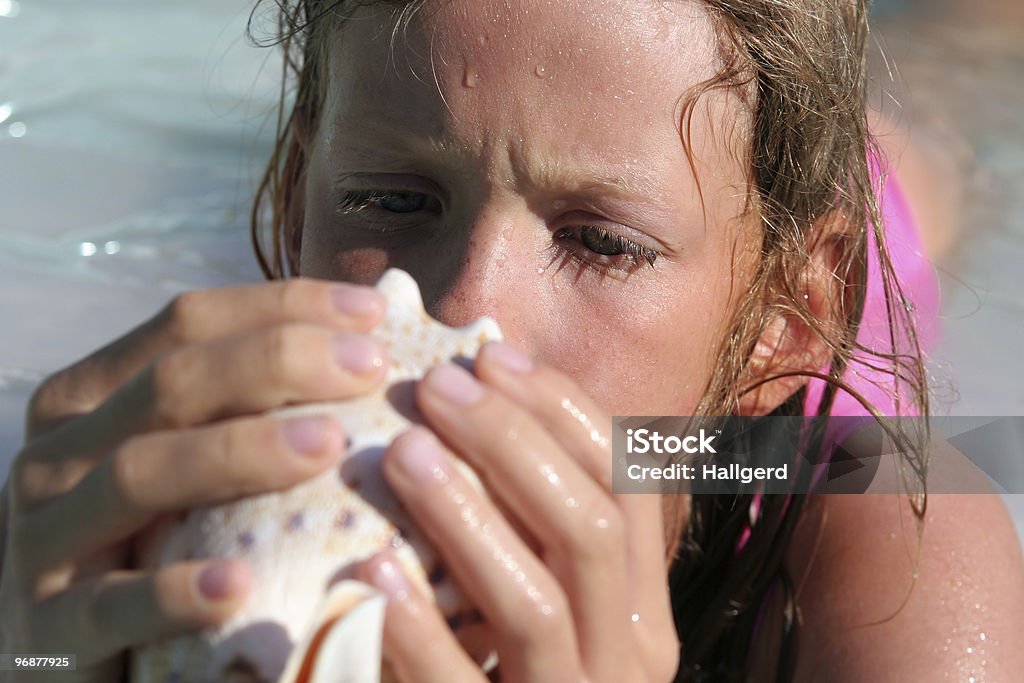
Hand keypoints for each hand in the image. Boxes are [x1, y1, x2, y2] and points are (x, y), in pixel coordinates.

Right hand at [0, 279, 389, 681]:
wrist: (84, 662)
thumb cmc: (159, 540)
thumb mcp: (193, 461)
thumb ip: (247, 407)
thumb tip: (370, 345)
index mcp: (92, 397)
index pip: (188, 324)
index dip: (282, 308)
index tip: (373, 314)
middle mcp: (58, 454)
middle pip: (169, 385)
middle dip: (277, 362)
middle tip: (370, 368)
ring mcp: (45, 540)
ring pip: (138, 474)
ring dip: (239, 452)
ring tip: (330, 445)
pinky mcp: (48, 629)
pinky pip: (109, 605)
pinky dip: (173, 592)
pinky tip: (239, 583)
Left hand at [359, 342, 679, 681]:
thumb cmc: (514, 669)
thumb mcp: (543, 588)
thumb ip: (530, 513)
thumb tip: (478, 384)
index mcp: (644, 601)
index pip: (626, 481)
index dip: (561, 407)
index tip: (490, 354)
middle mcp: (632, 655)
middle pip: (588, 525)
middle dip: (512, 442)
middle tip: (435, 387)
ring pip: (536, 601)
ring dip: (468, 515)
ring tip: (401, 450)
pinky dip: (417, 627)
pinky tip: (369, 569)